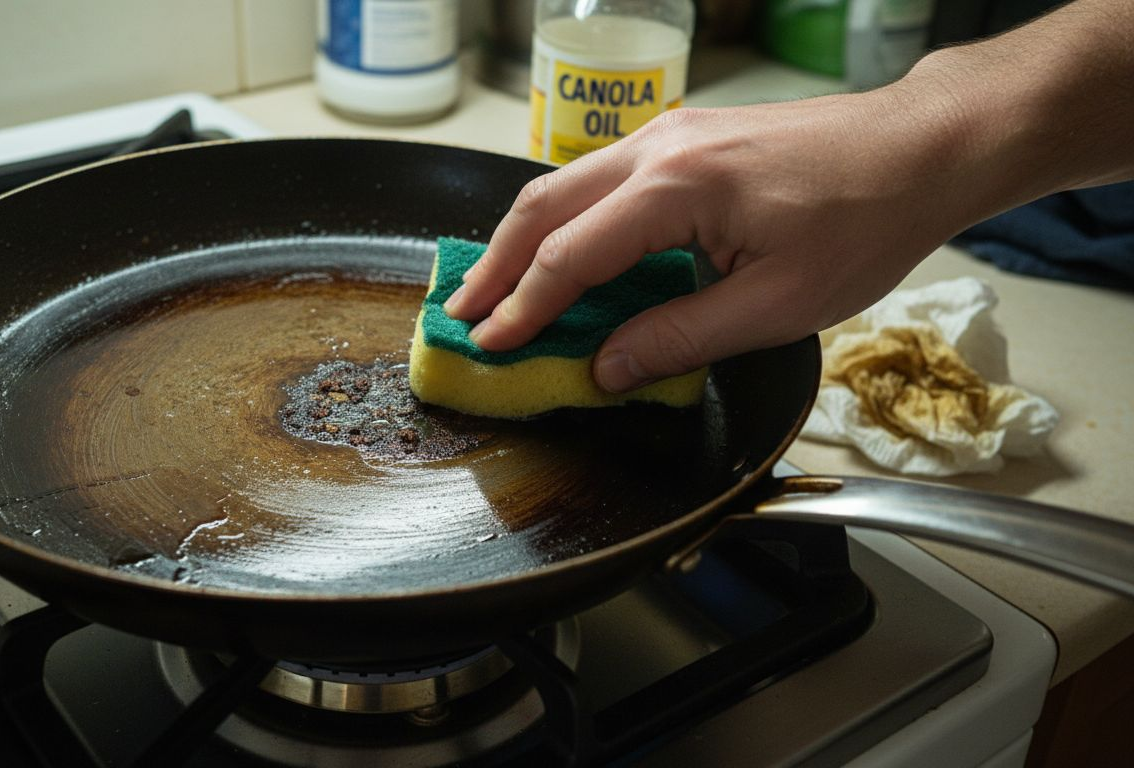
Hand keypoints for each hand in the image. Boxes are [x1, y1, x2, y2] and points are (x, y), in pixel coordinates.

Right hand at [445, 88, 984, 392]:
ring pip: (564, 185)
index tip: (487, 345)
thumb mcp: (774, 305)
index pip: (570, 257)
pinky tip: (557, 254)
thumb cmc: (862, 222)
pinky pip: (599, 178)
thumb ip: (679, 338)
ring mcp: (668, 134)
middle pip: (544, 207)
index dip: (523, 308)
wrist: (919, 148)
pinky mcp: (683, 137)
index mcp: (676, 188)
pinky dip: (564, 220)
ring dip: (521, 239)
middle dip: (494, 266)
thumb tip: (605, 368)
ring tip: (490, 288)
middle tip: (459, 315)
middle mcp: (657, 148)